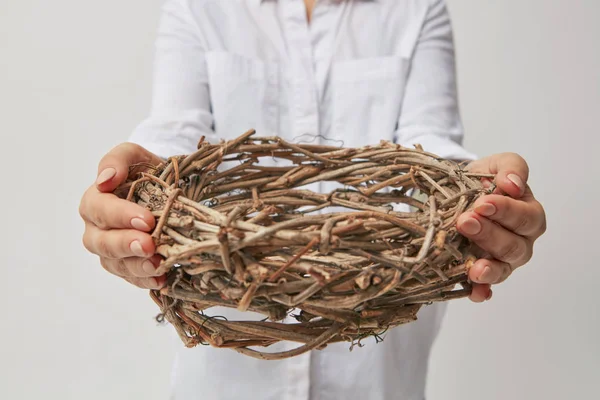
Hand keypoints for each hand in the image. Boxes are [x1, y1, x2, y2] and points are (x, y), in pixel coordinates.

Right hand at [79, 143, 166, 288]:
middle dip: (126, 245)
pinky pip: (132, 278)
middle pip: (102, 243)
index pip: (100, 210)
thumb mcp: (134, 156)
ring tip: (158, 265)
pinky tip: (162, 280)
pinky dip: (147, 281)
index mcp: (95, 202)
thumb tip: (105, 179)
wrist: (164, 188)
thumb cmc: (145, 171)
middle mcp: (97, 230)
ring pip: (117, 265)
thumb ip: (117, 159)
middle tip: (149, 245)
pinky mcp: (128, 267)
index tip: (146, 219)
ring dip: (137, 267)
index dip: (121, 216)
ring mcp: (112, 252)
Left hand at [457, 153, 546, 301]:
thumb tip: (513, 184)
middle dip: (489, 234)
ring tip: (474, 268)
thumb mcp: (495, 164)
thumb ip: (510, 168)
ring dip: (488, 268)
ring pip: (503, 268)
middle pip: (513, 245)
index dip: (505, 211)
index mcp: (528, 214)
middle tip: (465, 222)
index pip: (525, 217)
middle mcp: (520, 241)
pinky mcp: (482, 273)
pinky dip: (481, 291)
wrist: (456, 192)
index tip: (482, 203)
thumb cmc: (482, 179)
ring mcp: (502, 260)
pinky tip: (475, 293)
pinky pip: (485, 287)